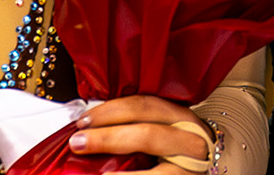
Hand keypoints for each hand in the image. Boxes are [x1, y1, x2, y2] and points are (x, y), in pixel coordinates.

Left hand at [68, 95, 210, 170]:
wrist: (195, 173)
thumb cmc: (174, 152)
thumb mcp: (162, 131)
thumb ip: (135, 125)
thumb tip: (90, 127)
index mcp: (181, 116)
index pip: (146, 105)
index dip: (112, 110)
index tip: (82, 120)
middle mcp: (191, 137)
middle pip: (148, 131)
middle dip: (108, 135)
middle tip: (78, 141)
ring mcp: (192, 164)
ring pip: (153, 152)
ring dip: (118, 154)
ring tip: (92, 166)